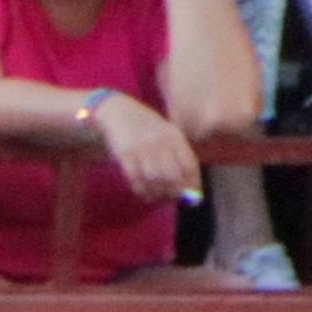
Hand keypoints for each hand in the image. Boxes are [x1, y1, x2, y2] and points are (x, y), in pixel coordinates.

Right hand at [89, 91, 199, 205]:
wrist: (119, 112)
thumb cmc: (146, 127)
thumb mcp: (166, 135)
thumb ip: (177, 155)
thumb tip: (187, 187)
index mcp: (175, 137)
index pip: (189, 166)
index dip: (193, 184)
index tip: (193, 197)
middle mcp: (160, 143)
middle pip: (173, 176)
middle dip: (174, 192)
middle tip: (172, 199)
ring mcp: (142, 148)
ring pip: (154, 180)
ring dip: (156, 193)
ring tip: (156, 197)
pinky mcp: (125, 155)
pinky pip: (135, 179)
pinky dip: (141, 190)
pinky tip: (143, 192)